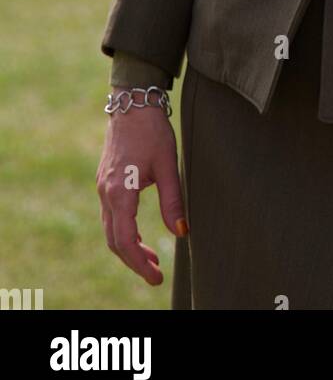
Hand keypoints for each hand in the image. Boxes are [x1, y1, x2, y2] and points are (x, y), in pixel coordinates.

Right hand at [96, 95, 187, 285]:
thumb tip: (181, 233)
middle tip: (156, 274)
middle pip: (114, 240)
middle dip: (134, 261)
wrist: (132, 102)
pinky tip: (139, 235)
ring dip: (129, 248)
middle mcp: (106, 192)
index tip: (156, 277)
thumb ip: (173, 200)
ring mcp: (103, 187)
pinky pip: (110, 216)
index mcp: (120, 191)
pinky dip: (123, 232)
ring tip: (152, 258)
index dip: (139, 263)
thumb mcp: (168, 164)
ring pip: (110, 229)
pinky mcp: (105, 181)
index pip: (125, 240)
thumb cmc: (152, 130)